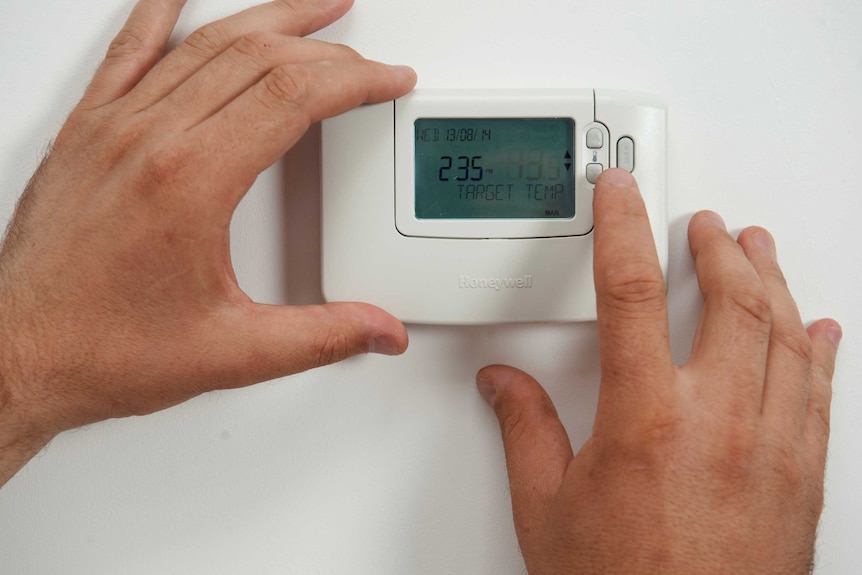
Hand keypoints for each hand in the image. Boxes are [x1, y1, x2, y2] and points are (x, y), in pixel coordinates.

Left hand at [0, 0, 414, 483]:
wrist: (15, 354)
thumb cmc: (101, 349)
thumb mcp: (232, 354)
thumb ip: (320, 336)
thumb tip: (379, 329)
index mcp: (192, 181)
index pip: (293, 96)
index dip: (355, 80)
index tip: (387, 80)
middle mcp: (149, 139)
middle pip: (258, 58)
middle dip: (326, 51)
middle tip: (365, 60)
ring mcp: (112, 127)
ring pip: (205, 42)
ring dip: (269, 17)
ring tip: (313, 8)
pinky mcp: (87, 132)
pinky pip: (130, 49)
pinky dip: (163, 11)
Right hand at [477, 169, 840, 573]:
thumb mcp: (547, 508)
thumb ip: (525, 430)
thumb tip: (503, 385)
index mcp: (646, 418)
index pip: (631, 291)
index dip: (623, 227)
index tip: (622, 192)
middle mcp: (718, 420)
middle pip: (732, 299)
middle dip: (719, 248)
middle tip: (706, 223)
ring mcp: (771, 446)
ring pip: (784, 333)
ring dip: (772, 280)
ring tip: (759, 249)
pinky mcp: (802, 477)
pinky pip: (818, 392)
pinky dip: (817, 350)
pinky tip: (817, 330)